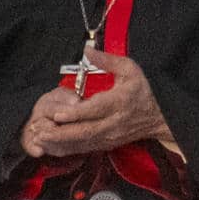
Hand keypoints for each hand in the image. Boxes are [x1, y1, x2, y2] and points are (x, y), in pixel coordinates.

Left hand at [19, 49, 172, 157]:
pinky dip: (66, 149)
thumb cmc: (143, 92)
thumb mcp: (130, 70)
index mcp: (119, 102)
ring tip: (39, 139)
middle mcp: (114, 122)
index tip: (57, 114)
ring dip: (59, 143)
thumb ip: (107, 60)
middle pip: (85, 131)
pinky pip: (84, 149)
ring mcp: (110, 136)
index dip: (75, 114)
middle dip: (60, 133)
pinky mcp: (106, 144)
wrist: (159, 118)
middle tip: (39, 130)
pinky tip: (50, 146)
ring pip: (82, 143)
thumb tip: (87, 50)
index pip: (95, 110)